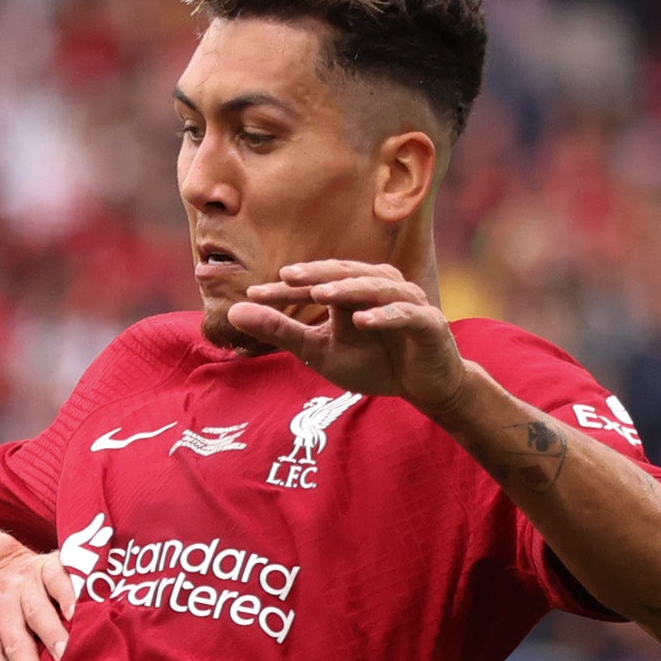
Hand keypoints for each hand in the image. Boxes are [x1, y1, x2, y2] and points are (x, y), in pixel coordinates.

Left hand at [0, 542, 73, 660]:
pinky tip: (77, 613)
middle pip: (14, 642)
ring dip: (50, 634)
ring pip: (37, 612)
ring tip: (66, 656)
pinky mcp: (47, 567)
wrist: (0, 573)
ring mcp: (25, 586)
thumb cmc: (0, 628)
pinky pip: (57, 580)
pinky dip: (66, 595)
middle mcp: (2, 609)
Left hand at [218, 257, 468, 414]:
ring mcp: (406, 302)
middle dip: (316, 275)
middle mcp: (379, 287)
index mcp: (351, 291)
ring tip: (320, 295)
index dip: (286, 289)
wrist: (425, 385)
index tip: (254, 294)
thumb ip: (281, 332)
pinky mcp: (428, 322)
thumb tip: (233, 312)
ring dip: (348, 289)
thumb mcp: (320, 352)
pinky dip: (384, 316)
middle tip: (287, 276)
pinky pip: (405, 314)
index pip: (315, 285)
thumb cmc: (374, 363)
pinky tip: (362, 320)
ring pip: (375, 287)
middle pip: (345, 274)